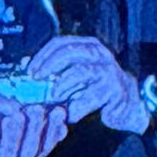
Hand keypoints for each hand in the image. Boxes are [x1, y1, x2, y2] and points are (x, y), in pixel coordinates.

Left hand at [28, 36, 149, 133]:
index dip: (42, 55)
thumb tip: (28, 67)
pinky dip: (76, 106)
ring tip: (54, 97)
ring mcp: (108, 70)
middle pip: (69, 51)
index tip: (30, 70)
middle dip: (49, 65)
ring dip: (62, 85)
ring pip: (79, 71)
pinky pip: (90, 96)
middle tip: (37, 79)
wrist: (128, 105)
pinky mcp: (114, 89)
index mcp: (89, 45)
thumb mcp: (77, 73)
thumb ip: (58, 69)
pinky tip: (70, 114)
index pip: (61, 42)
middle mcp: (100, 54)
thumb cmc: (97, 88)